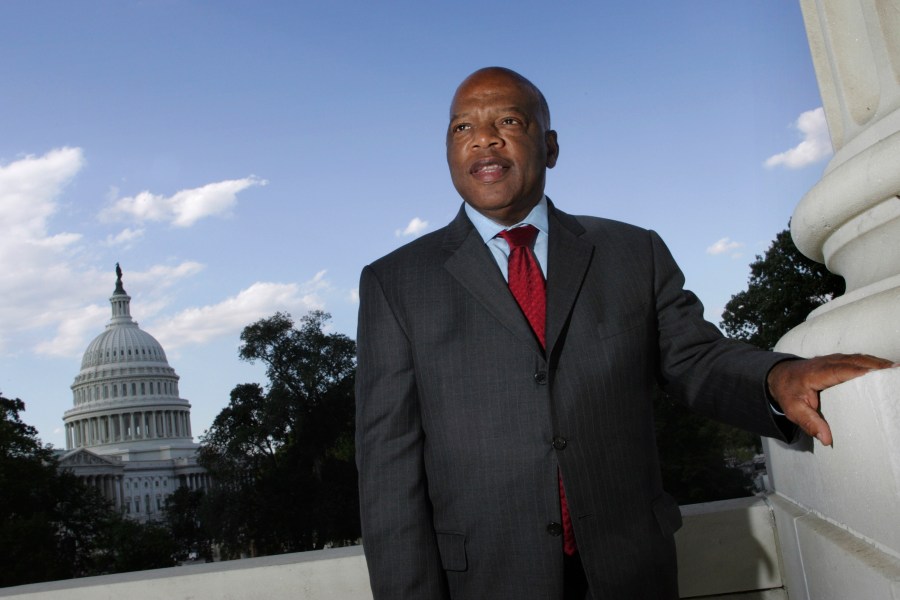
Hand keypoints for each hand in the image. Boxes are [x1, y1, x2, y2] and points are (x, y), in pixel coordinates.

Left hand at [767, 353, 894, 445]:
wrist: (779, 376)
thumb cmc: (787, 393)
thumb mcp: (794, 411)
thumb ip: (810, 423)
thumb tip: (826, 439)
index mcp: (816, 373)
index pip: (841, 370)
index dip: (860, 371)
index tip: (879, 374)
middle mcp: (826, 363)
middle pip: (855, 361)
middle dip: (876, 365)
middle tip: (896, 371)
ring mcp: (832, 360)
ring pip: (858, 357)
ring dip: (877, 362)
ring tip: (896, 369)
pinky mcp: (837, 361)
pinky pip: (856, 359)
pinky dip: (871, 362)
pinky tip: (884, 368)